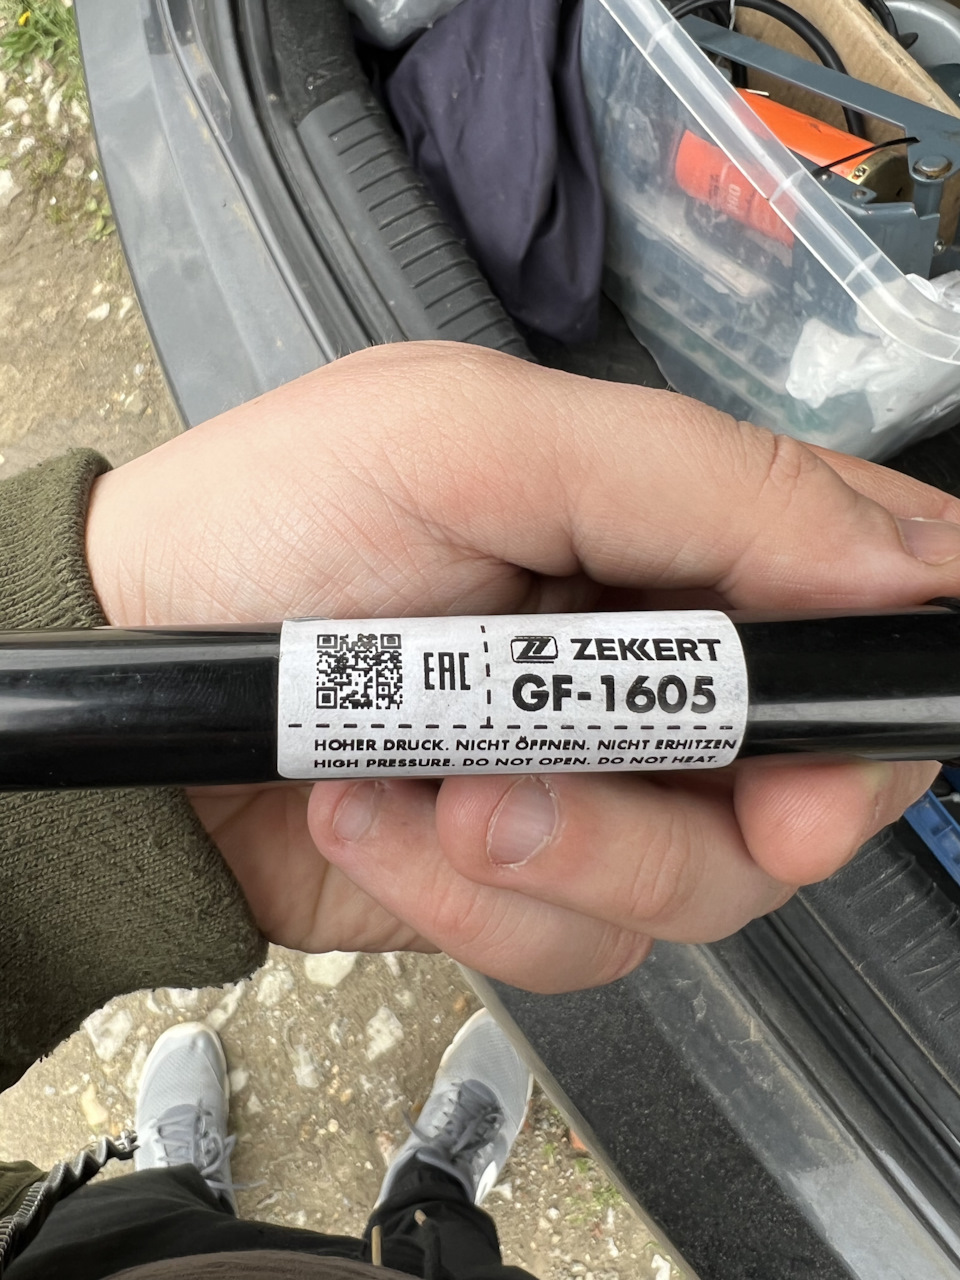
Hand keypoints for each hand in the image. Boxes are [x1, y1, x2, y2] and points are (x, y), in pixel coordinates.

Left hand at [85, 342, 959, 991]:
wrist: (139, 663)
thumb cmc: (279, 520)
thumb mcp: (478, 442)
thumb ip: (698, 481)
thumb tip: (900, 563)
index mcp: (670, 533)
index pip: (858, 597)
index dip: (888, 675)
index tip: (846, 737)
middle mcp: (653, 669)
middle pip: (810, 782)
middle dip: (741, 814)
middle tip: (643, 780)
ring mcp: (595, 787)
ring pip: (699, 888)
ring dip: (568, 852)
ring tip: (436, 785)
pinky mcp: (523, 880)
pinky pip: (574, 943)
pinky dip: (470, 899)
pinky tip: (380, 815)